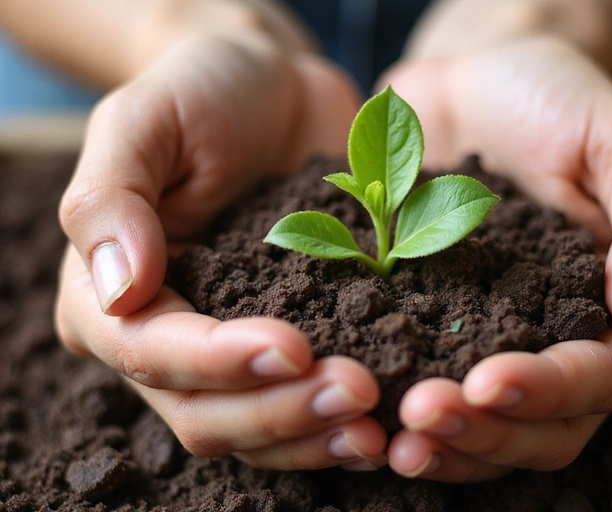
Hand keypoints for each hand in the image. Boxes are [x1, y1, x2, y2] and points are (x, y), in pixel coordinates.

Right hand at [56, 35, 387, 470]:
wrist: (276, 90)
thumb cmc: (203, 92)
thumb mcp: (145, 120)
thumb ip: (112, 198)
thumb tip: (119, 291)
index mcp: (110, 297)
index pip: (153, 352)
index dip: (219, 362)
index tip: (293, 347)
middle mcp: (165, 342)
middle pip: (207, 413)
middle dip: (280, 411)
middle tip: (358, 391)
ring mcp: (229, 353)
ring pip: (257, 428)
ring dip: (315, 433)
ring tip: (378, 427)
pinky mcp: (289, 344)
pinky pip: (303, 405)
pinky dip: (338, 423)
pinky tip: (385, 425)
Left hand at [381, 37, 611, 480]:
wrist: (476, 81)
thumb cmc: (557, 99)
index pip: (607, 376)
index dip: (551, 391)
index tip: (487, 382)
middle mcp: (571, 344)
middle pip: (547, 427)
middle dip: (487, 431)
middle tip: (421, 417)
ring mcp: (504, 346)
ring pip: (492, 430)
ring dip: (447, 441)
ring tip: (394, 435)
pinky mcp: (444, 333)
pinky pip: (432, 391)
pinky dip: (406, 415)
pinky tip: (366, 413)